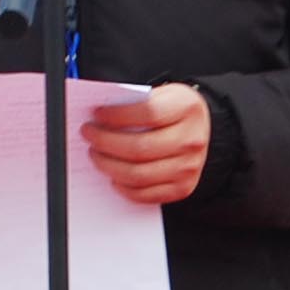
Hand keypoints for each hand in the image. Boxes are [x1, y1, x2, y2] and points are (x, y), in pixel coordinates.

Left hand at [84, 83, 210, 205]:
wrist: (199, 129)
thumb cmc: (173, 110)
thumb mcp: (162, 94)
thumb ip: (136, 102)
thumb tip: (100, 117)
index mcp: (187, 108)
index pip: (147, 113)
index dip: (117, 115)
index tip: (97, 115)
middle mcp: (191, 139)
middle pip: (139, 147)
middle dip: (106, 142)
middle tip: (89, 135)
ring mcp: (189, 167)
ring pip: (139, 174)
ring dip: (109, 166)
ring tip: (97, 155)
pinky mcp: (182, 187)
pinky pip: (146, 194)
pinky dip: (124, 187)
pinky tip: (113, 176)